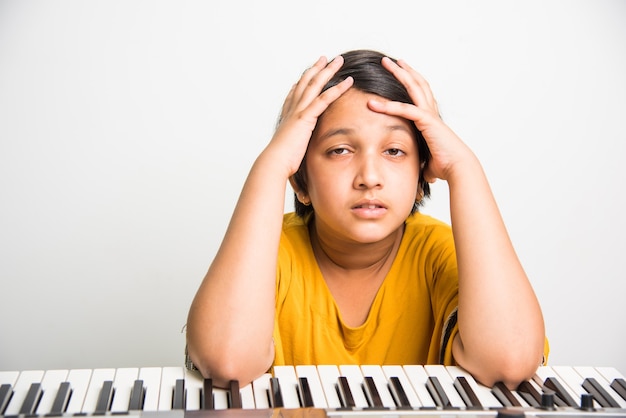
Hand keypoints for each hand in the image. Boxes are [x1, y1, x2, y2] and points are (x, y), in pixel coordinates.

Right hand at [266, 56, 353, 177]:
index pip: (296, 93)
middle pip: (306, 82)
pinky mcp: (306, 117)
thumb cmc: (281, 160)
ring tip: (339, 60)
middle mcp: (292, 109)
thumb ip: (294, 144)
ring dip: (328, 70)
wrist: (275, 161)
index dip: (302, 81)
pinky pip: (325, 98)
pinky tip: (348, 81)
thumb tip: (295, 150)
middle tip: (325, 58)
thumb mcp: (289, 149)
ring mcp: (299, 111)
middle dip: (316, 69)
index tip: (307, 72)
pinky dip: (337, 88)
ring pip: (315, 84)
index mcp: (288, 116)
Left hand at [368, 57, 474, 182]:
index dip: (411, 82)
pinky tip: (374, 103)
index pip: (420, 95)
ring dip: (399, 74)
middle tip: (391, 60)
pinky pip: (406, 109)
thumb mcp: (428, 162)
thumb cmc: (446, 166)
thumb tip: (422, 171)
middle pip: (417, 84)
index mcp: (431, 119)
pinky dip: (390, 106)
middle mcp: (431, 112)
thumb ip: (423, 162)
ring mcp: (430, 115)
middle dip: (404, 70)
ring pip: (413, 88)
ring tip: (385, 63)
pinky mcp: (427, 122)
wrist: (458, 168)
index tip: (402, 73)